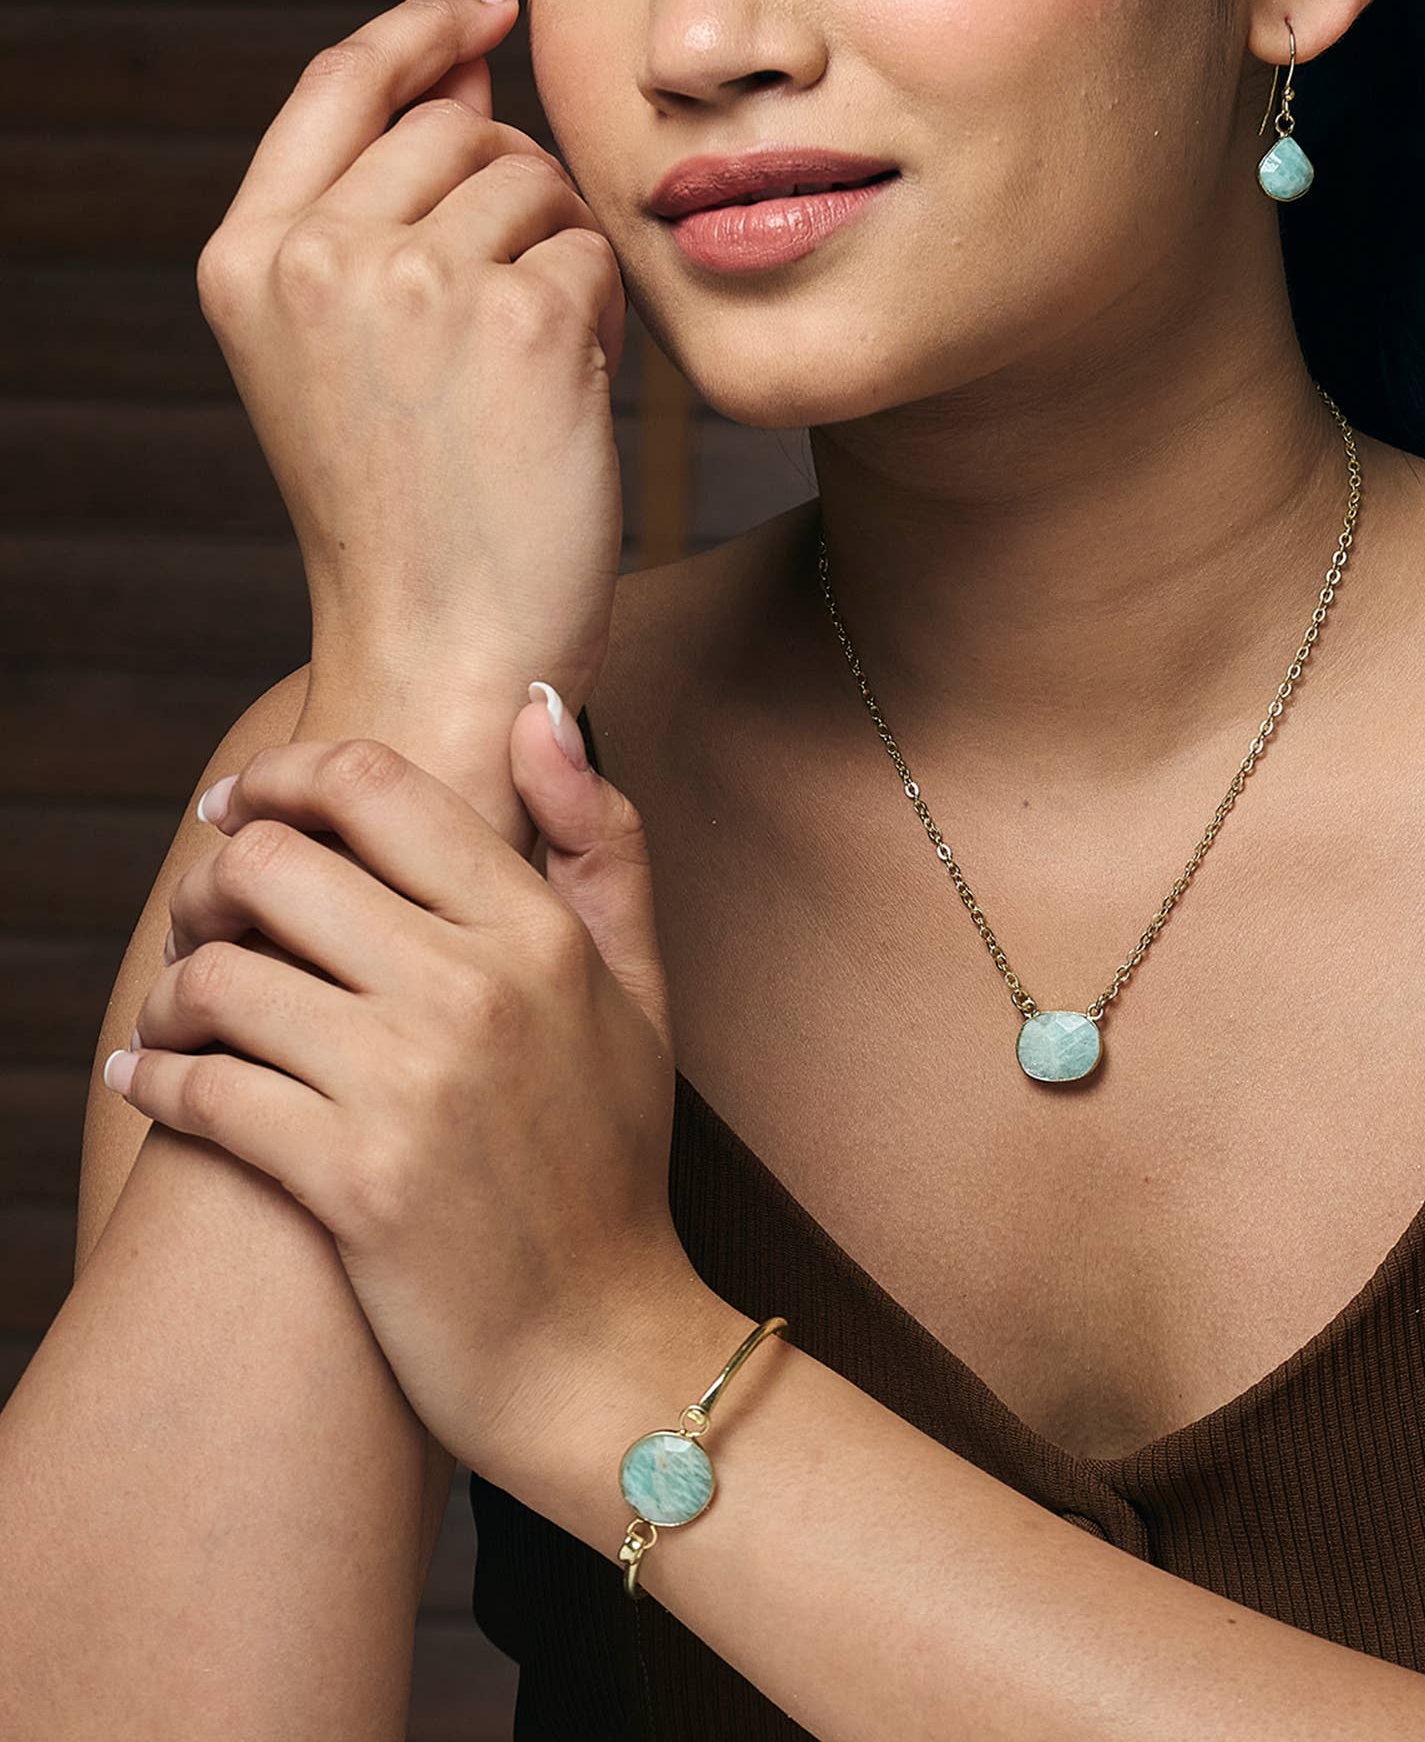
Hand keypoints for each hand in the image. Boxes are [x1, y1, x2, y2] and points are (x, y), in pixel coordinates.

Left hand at [106, 689, 694, 1486]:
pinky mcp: (349, 1181)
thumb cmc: (613, 1161)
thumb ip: (601, 842)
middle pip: (274, 866)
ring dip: (172, 990)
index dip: (285, 778)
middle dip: (212, 881)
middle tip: (208, 920)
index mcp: (543, 933)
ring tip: (178, 1014)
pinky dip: (153, 1078)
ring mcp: (411, 1086)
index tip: (246, 808)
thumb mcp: (641, 989)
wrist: (600, 1349)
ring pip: (220, 975)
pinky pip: (201, 1088)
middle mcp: (477, 990)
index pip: (376, 787)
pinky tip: (150, 1081)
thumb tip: (542, 708)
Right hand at [193, 0, 627, 716]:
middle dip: (515, 197)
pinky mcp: (521, 317)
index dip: (420, 32)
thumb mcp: (343, 353)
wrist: (445, 641)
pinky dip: (602, 313)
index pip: (342, 85)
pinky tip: (569, 394)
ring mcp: (414, 281)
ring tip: (531, 373)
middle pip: (460, 132)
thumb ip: (380, 210)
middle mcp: (314, 255)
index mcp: (249, 260)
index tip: (488, 2)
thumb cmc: (415, 512)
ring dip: (562, 259)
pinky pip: (596, 252)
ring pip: (536, 185)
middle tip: (515, 317)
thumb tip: (468, 69)